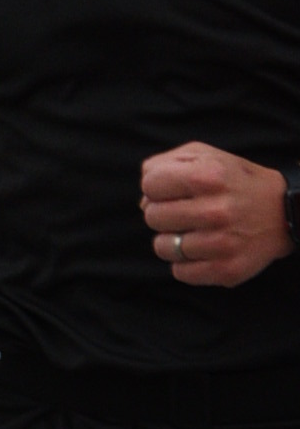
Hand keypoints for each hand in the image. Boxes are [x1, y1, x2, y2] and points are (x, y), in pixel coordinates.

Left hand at [138, 141, 292, 291]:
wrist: (285, 212)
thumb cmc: (236, 181)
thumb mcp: (206, 156)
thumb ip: (164, 165)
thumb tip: (143, 199)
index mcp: (208, 177)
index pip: (150, 185)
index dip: (156, 188)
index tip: (172, 191)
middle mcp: (216, 210)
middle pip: (152, 216)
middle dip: (163, 213)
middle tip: (184, 212)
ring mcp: (221, 243)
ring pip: (162, 247)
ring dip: (172, 240)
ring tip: (193, 231)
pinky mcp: (226, 270)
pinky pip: (180, 272)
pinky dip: (185, 263)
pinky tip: (201, 250)